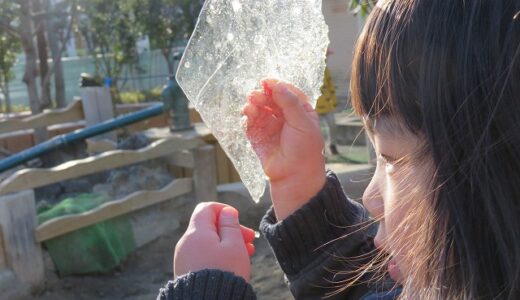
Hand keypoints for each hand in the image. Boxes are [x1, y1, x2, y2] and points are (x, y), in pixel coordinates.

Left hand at [174, 202, 255, 280]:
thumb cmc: (224, 273)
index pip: (206, 208)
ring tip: (247, 253)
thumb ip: (230, 225)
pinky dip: (218, 254)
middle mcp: (186, 242)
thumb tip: (226, 211)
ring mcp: (184, 257)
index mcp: (197, 232)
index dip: (224, 210)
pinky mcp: (187, 270)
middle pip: (209, 226)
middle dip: (230, 229)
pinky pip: (203, 254)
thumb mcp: (234, 245)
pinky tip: (233, 263)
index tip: (238, 220)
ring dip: (227, 243)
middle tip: (250, 240)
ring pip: (208, 241)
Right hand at [242, 79, 325, 219]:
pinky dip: (247, 117)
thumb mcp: (302, 122)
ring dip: (253, 104)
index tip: (266, 81)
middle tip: (256, 95)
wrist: (295, 176)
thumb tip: (277, 84)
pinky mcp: (258, 137)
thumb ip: (289, 102)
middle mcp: (284, 117)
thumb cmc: (305, 150)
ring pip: (259, 109)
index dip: (277, 85)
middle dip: (262, 95)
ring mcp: (270, 127)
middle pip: (270, 98)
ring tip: (250, 105)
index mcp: (300, 111)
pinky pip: (250, 123)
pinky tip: (247, 114)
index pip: (287, 92)